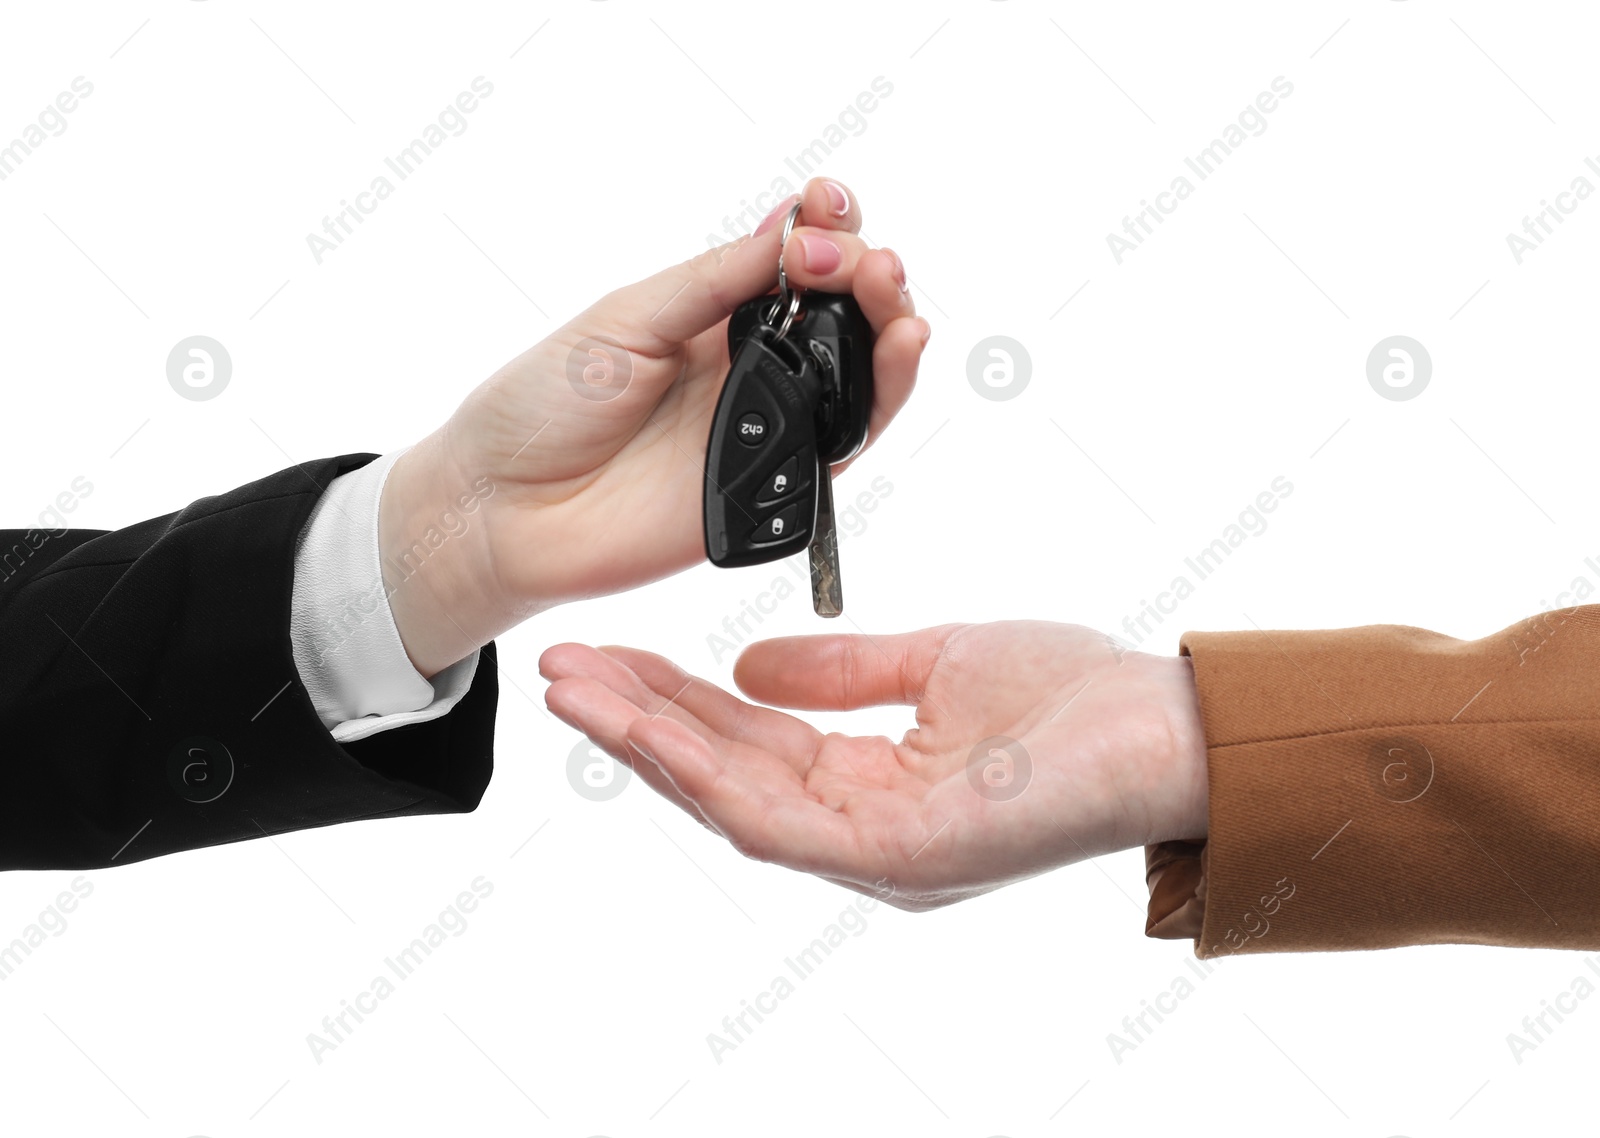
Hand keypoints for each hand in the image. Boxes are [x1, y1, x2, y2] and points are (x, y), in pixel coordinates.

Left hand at [381, 178, 927, 675]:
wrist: (505, 508)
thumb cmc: (543, 407)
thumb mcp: (625, 320)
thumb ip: (713, 283)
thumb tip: (790, 230)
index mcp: (714, 312)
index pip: (795, 257)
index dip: (823, 226)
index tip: (823, 207)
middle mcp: (754, 363)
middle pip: (845, 307)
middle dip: (865, 268)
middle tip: (853, 257)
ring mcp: (769, 422)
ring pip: (863, 369)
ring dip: (892, 320)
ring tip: (890, 288)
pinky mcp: (778, 481)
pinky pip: (850, 436)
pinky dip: (886, 392)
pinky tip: (898, 348)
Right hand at [539, 622, 1208, 909]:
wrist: (1172, 723)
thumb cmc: (1075, 699)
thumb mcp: (936, 664)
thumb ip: (843, 674)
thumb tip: (748, 668)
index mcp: (870, 789)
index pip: (749, 745)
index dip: (672, 700)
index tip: (607, 653)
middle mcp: (862, 834)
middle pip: (723, 778)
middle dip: (635, 722)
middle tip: (555, 671)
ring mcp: (880, 856)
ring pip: (732, 803)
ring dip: (646, 745)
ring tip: (572, 690)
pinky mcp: (906, 859)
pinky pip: (780, 820)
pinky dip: (705, 772)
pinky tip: (647, 726)